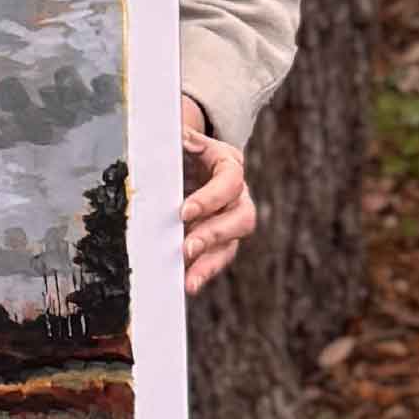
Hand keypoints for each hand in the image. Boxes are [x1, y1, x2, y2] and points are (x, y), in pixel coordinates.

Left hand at [179, 108, 252, 297]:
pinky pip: (217, 259)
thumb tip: (178, 133)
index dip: (210, 198)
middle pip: (240, 218)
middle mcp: (237, 194)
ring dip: (209, 263)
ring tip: (188, 279)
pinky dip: (202, 273)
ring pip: (231, 244)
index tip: (184, 211)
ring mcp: (231, 220)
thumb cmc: (180, 148)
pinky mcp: (220, 240)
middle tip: (187, 247)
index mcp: (229, 164)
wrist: (183, 159)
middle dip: (213, 234)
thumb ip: (179, 135)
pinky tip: (187, 284)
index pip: (228, 181)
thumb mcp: (180, 138)